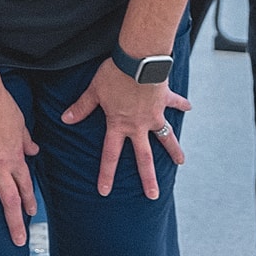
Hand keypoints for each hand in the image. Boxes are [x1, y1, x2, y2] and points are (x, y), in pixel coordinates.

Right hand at [0, 86, 38, 249]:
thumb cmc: (2, 106)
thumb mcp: (21, 124)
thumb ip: (26, 140)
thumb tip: (35, 150)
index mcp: (15, 158)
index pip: (25, 185)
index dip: (28, 200)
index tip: (31, 213)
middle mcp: (0, 167)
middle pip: (9, 200)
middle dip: (15, 223)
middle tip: (19, 243)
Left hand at [59, 61, 189, 199]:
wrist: (139, 60)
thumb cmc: (114, 74)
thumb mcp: (94, 91)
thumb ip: (82, 107)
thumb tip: (66, 118)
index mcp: (119, 125)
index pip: (110, 155)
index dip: (107, 174)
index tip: (105, 192)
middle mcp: (138, 125)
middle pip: (143, 157)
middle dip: (148, 178)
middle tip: (153, 195)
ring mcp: (154, 114)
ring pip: (166, 137)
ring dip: (174, 150)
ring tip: (181, 162)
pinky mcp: (164, 99)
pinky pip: (175, 103)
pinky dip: (182, 105)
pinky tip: (189, 108)